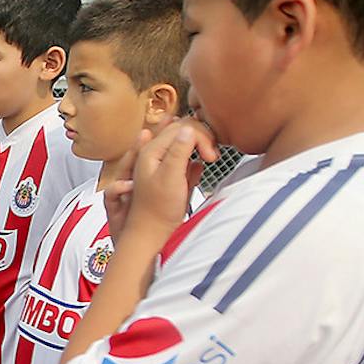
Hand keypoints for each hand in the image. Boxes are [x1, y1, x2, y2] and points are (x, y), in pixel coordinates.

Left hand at [111, 118, 217, 248]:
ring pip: (183, 145)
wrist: (151, 235)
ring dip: (198, 148)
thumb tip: (189, 128)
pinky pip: (183, 162)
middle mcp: (155, 155)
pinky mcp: (169, 178)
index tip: (211, 154)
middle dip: (201, 139)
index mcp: (152, 151)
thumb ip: (179, 150)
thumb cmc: (157, 210)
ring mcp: (162, 166)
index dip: (201, 137)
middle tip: (212, 156)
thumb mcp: (170, 176)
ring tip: (209, 157)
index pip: (181, 127)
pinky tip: (196, 169)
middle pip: (182, 132)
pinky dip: (193, 163)